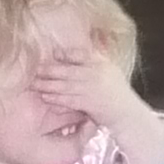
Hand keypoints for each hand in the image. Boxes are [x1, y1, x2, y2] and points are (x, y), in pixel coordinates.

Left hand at [30, 43, 150, 131]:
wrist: (128, 114)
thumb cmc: (117, 93)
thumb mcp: (110, 71)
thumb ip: (95, 60)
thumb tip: (79, 49)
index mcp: (102, 63)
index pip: (81, 54)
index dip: (65, 54)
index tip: (53, 54)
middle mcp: (97, 73)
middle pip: (68, 70)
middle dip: (50, 70)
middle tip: (35, 70)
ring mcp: (93, 89)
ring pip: (66, 86)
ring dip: (49, 85)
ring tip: (35, 85)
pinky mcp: (90, 104)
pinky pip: (69, 100)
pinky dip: (57, 99)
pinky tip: (46, 98)